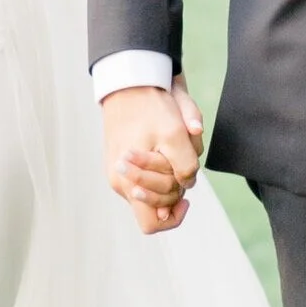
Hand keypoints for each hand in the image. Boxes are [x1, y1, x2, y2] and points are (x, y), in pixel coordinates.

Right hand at [102, 81, 204, 233]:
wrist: (129, 83)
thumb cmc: (151, 108)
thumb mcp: (175, 135)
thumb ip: (183, 168)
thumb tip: (185, 189)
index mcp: (128, 183)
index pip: (152, 223)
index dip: (173, 216)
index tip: (185, 197)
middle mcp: (121, 183)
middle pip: (158, 205)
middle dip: (176, 186)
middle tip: (182, 160)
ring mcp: (120, 173)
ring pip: (155, 187)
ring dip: (171, 172)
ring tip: (176, 145)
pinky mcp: (123, 161)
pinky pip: (148, 174)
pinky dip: (162, 163)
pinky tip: (167, 144)